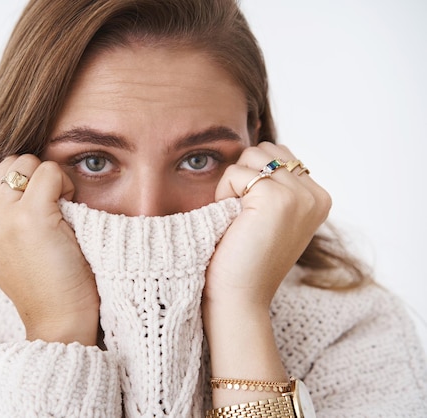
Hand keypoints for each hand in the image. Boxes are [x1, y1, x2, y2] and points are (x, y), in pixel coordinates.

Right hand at [0, 154, 99, 345]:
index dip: (24, 187)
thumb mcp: (2, 236)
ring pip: (30, 162)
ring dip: (51, 182)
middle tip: (48, 217)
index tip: (32, 222)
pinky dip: (66, 187)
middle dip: (35, 179)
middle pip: (13, 160)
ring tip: (56, 218)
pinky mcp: (28, 215)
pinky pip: (51, 172)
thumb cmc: (38, 276)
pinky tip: (67, 217)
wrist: (57, 317)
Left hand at [202, 143, 329, 405]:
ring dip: (233, 183)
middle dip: (244, 175)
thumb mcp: (271, 216)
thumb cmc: (246, 259)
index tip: (253, 216)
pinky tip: (232, 222)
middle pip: (265, 149)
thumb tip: (258, 146)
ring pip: (250, 157)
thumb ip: (276, 183)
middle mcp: (316, 193)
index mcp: (319, 197)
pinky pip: (236, 172)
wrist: (239, 297)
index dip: (252, 178)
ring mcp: (299, 194)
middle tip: (242, 216)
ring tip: (237, 218)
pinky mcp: (276, 196)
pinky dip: (224, 193)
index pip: (279, 154)